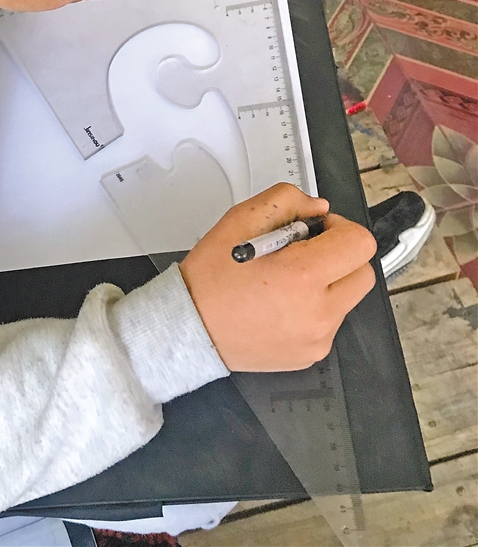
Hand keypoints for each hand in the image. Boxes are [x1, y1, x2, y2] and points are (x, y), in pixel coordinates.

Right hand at [178, 183, 376, 371]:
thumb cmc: (211, 277)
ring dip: (329, 282)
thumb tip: (319, 209)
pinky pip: (332, 322)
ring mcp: (317, 338)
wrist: (191, 327)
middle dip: (340, 256)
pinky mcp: (312, 354)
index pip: (359, 244)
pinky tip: (282, 303)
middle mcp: (317, 312)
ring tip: (286, 281)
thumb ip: (287, 200)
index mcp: (302, 275)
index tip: (315, 231)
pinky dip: (316, 308)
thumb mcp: (241, 219)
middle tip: (304, 253)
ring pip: (348, 298)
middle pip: (363, 272)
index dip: (339, 228)